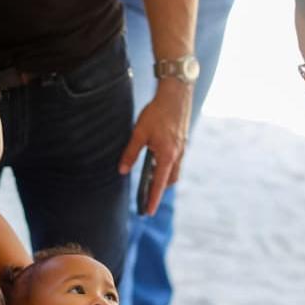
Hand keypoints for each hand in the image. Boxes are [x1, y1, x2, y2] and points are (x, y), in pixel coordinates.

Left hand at [119, 80, 192, 214]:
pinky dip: (166, 165)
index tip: (148, 212)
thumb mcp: (139, 133)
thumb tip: (122, 171)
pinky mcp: (182, 141)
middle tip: (147, 195)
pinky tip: (156, 159)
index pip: (159, 184)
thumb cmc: (157, 112)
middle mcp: (177, 155)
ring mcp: (182, 148)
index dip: (153, 199)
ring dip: (163, 176)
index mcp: (167, 155)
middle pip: (169, 180)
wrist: (176, 93)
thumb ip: (130, 153)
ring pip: (174, 170)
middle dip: (159, 189)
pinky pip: (175, 160)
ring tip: (150, 178)